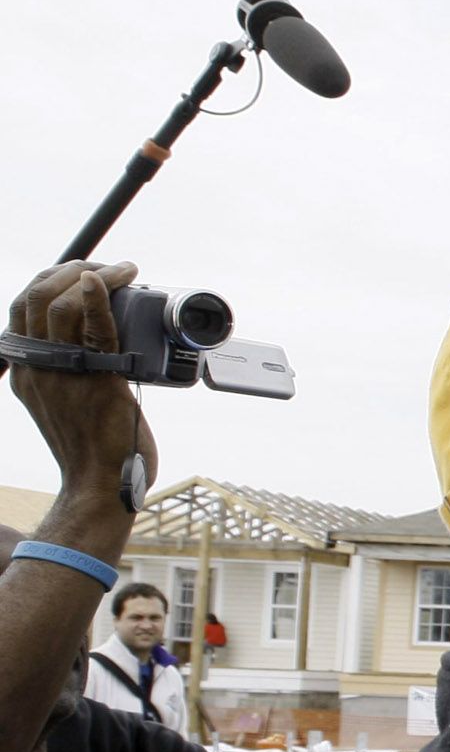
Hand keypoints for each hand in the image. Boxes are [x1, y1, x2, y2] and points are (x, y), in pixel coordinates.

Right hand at [8, 261, 153, 539]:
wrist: (100, 486)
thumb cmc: (94, 449)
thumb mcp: (66, 405)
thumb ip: (70, 376)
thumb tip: (99, 351)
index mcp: (26, 370)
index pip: (23, 309)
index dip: (49, 281)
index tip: (81, 270)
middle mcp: (36, 367)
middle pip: (35, 297)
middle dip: (69, 268)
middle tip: (106, 265)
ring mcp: (62, 372)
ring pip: (59, 303)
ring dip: (93, 274)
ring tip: (124, 270)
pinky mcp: (94, 379)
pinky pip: (93, 329)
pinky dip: (99, 298)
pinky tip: (109, 280)